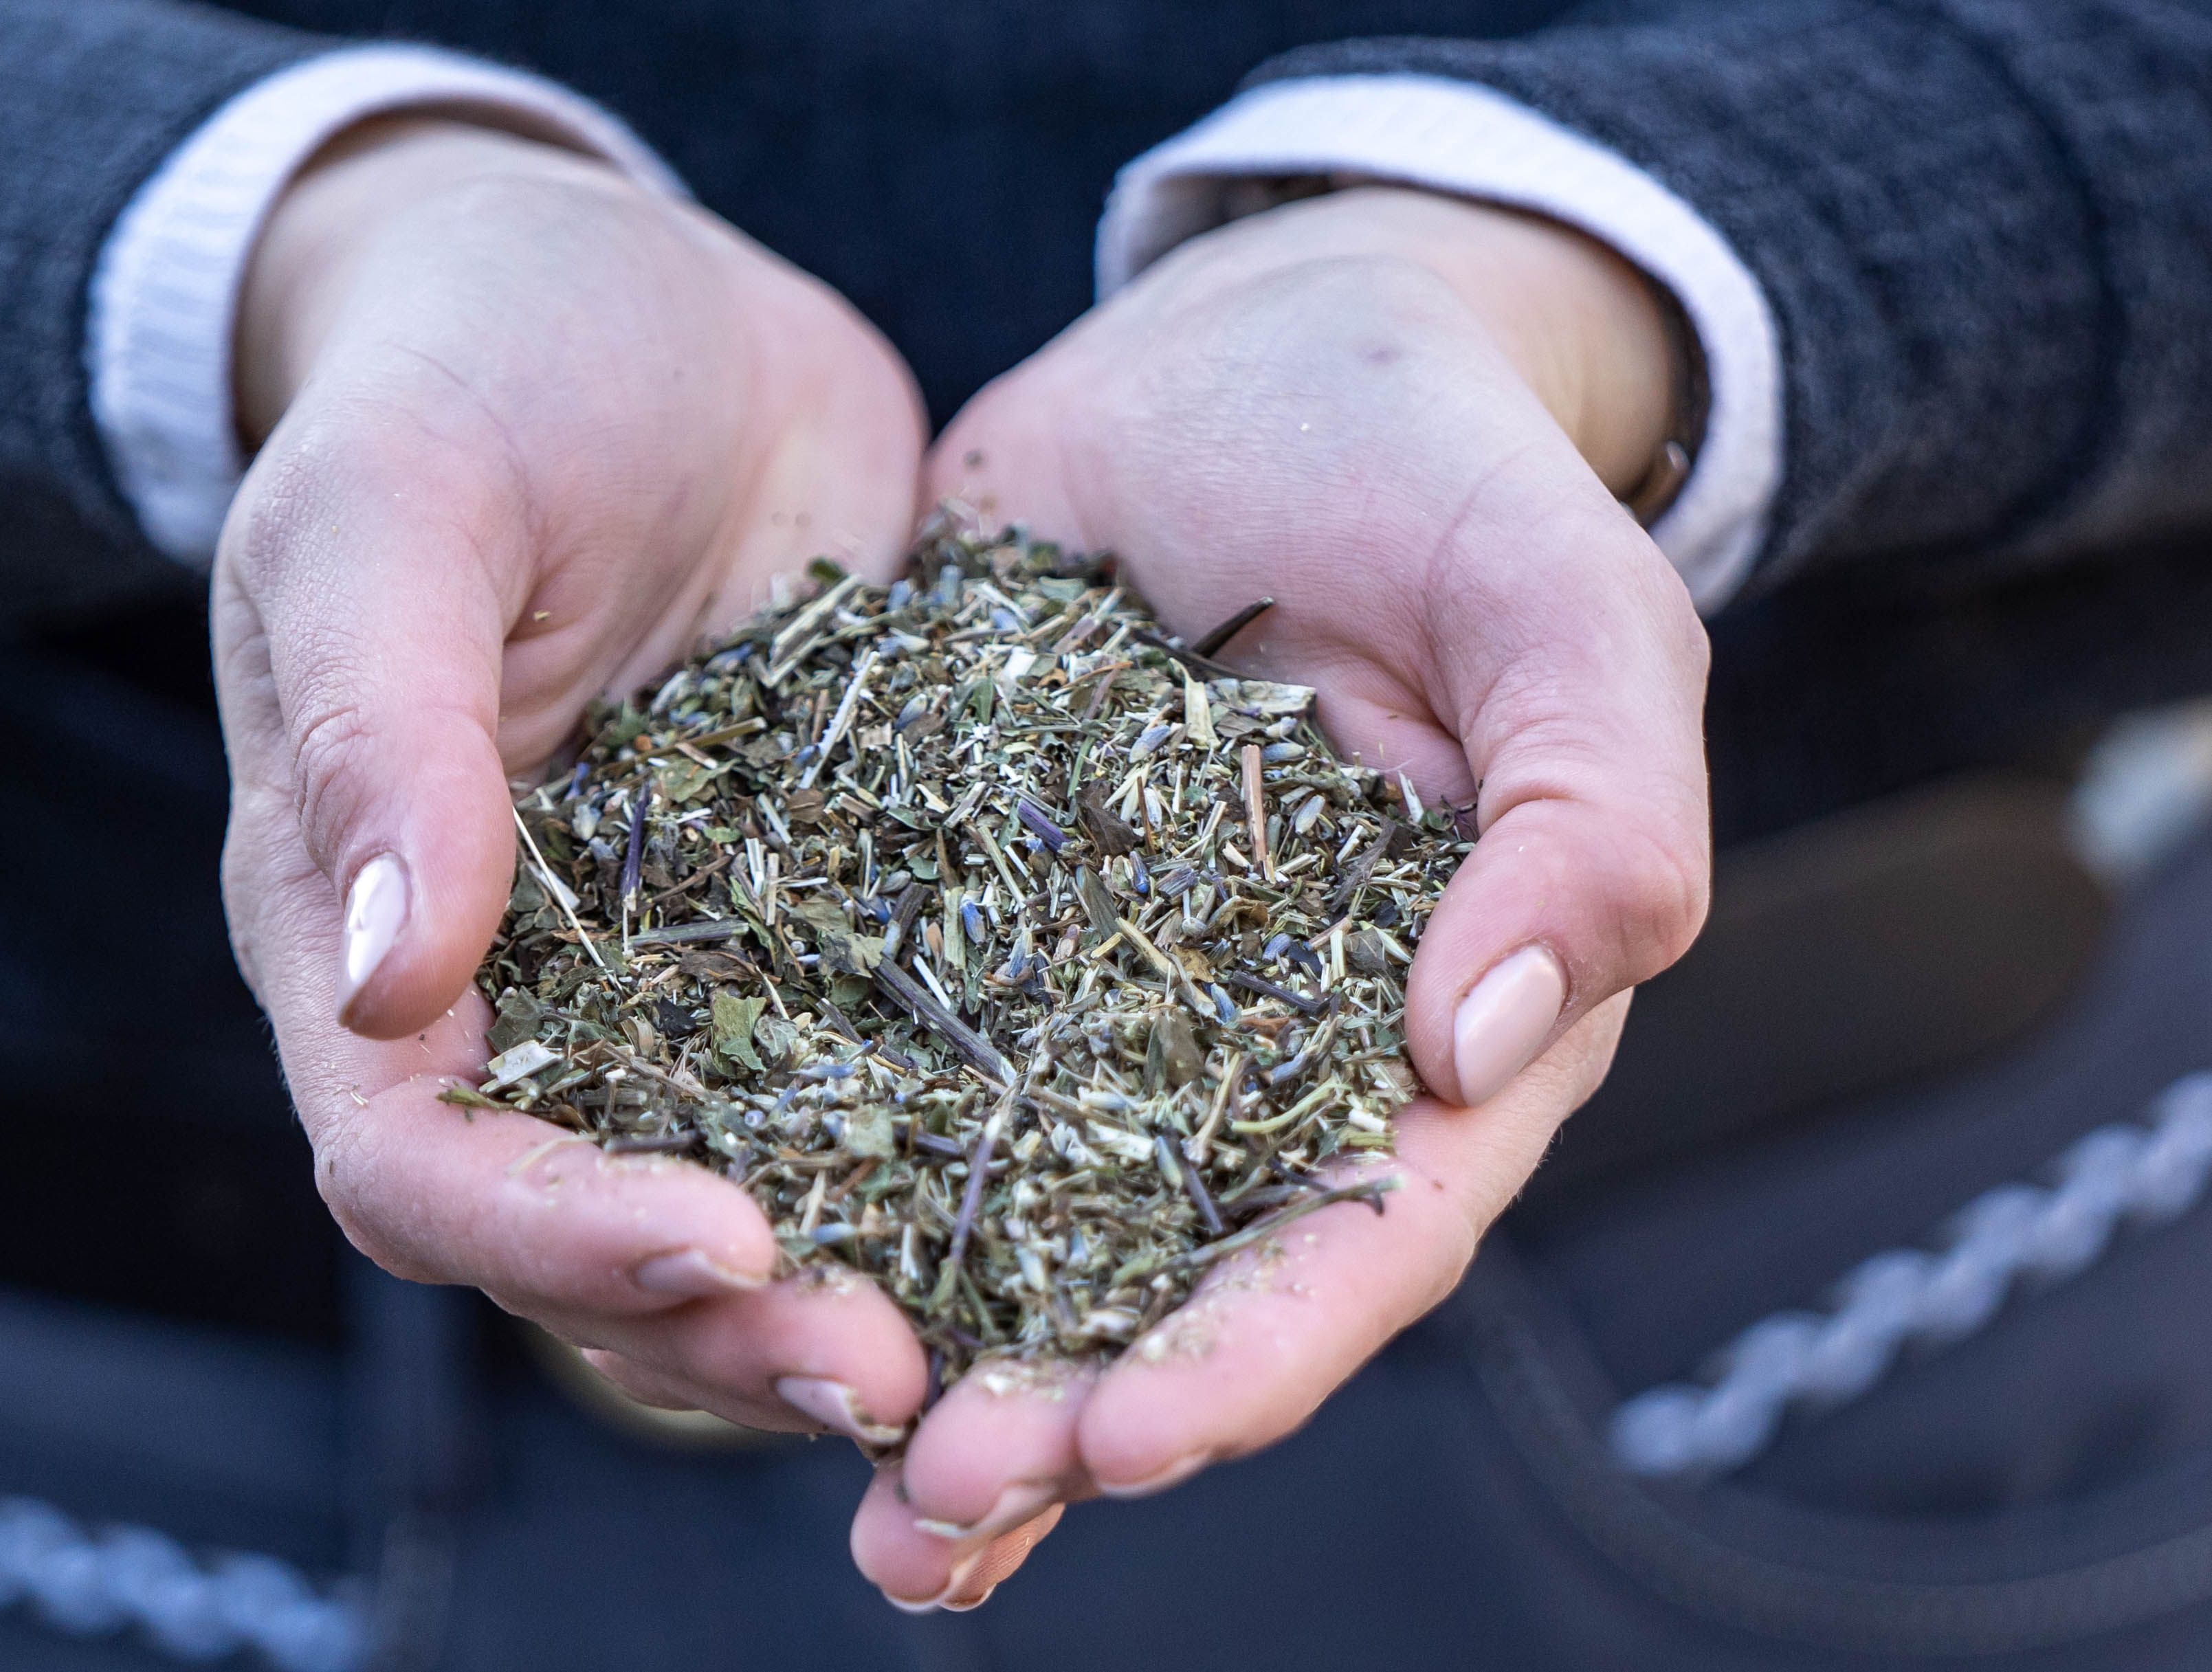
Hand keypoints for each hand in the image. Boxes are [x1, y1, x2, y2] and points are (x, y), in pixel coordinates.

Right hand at [214, 121, 931, 1439]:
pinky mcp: (834, 919)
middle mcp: (529, 990)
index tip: (721, 1240)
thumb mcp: (395, 510)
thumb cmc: (468, 374)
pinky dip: (969, 1169)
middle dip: (730, 1324)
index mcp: (365, 926)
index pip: (417, 1159)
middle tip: (901, 1376)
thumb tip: (397, 987)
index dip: (548, 1235)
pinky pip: (892, 1075)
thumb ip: (377, 730)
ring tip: (1011, 1353)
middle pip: (589, 1236)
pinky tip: (1105, 1213)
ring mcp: (689, 969)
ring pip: (754, 1195)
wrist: (634, 305)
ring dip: (862, 1292)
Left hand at [851, 187, 1710, 1606]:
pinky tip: (705, 1250)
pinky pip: (872, 1061)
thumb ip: (1590, 813)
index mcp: (1426, 1019)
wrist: (1263, 346)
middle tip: (936, 1509)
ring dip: (923, 1353)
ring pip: (1009, 1218)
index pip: (1355, 1234)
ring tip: (824, 1466)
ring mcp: (1088, 991)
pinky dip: (813, 1171)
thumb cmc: (1442, 467)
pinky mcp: (950, 910)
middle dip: (1059, 1415)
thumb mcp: (1562, 606)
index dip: (1251, 1357)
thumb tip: (1480, 1040)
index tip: (1126, 1440)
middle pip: (1164, 1279)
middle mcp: (1251, 1048)